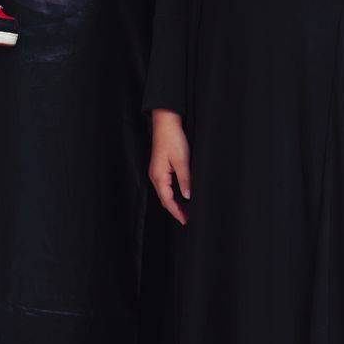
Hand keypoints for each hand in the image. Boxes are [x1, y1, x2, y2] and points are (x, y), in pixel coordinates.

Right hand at [148, 110, 191, 225]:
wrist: (166, 123)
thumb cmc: (172, 139)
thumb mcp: (182, 160)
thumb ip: (184, 179)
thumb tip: (187, 196)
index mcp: (159, 176)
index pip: (167, 201)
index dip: (176, 212)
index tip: (185, 220)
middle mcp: (155, 176)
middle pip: (164, 199)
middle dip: (175, 210)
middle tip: (187, 218)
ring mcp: (156, 172)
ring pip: (164, 193)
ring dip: (174, 202)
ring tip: (186, 210)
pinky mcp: (160, 168)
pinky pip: (165, 186)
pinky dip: (172, 194)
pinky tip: (181, 195)